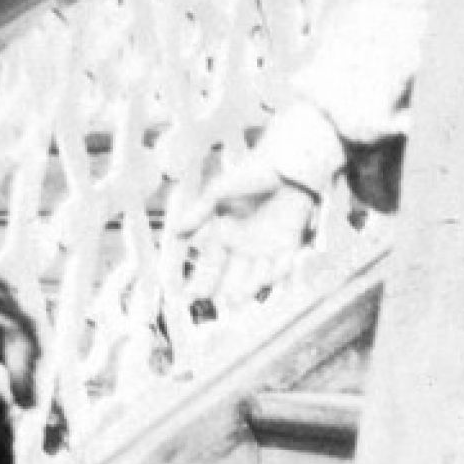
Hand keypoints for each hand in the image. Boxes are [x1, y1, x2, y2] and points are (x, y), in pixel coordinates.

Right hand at [177, 154, 316, 307]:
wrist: (288, 163)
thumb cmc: (253, 172)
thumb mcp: (219, 191)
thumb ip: (199, 213)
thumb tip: (174, 231)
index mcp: (224, 233)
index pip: (208, 263)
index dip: (198, 279)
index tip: (185, 294)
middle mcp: (243, 245)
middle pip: (229, 276)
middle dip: (219, 290)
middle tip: (212, 300)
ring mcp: (266, 247)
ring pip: (253, 278)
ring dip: (245, 289)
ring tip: (236, 297)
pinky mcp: (289, 244)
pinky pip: (281, 267)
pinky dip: (275, 275)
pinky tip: (267, 278)